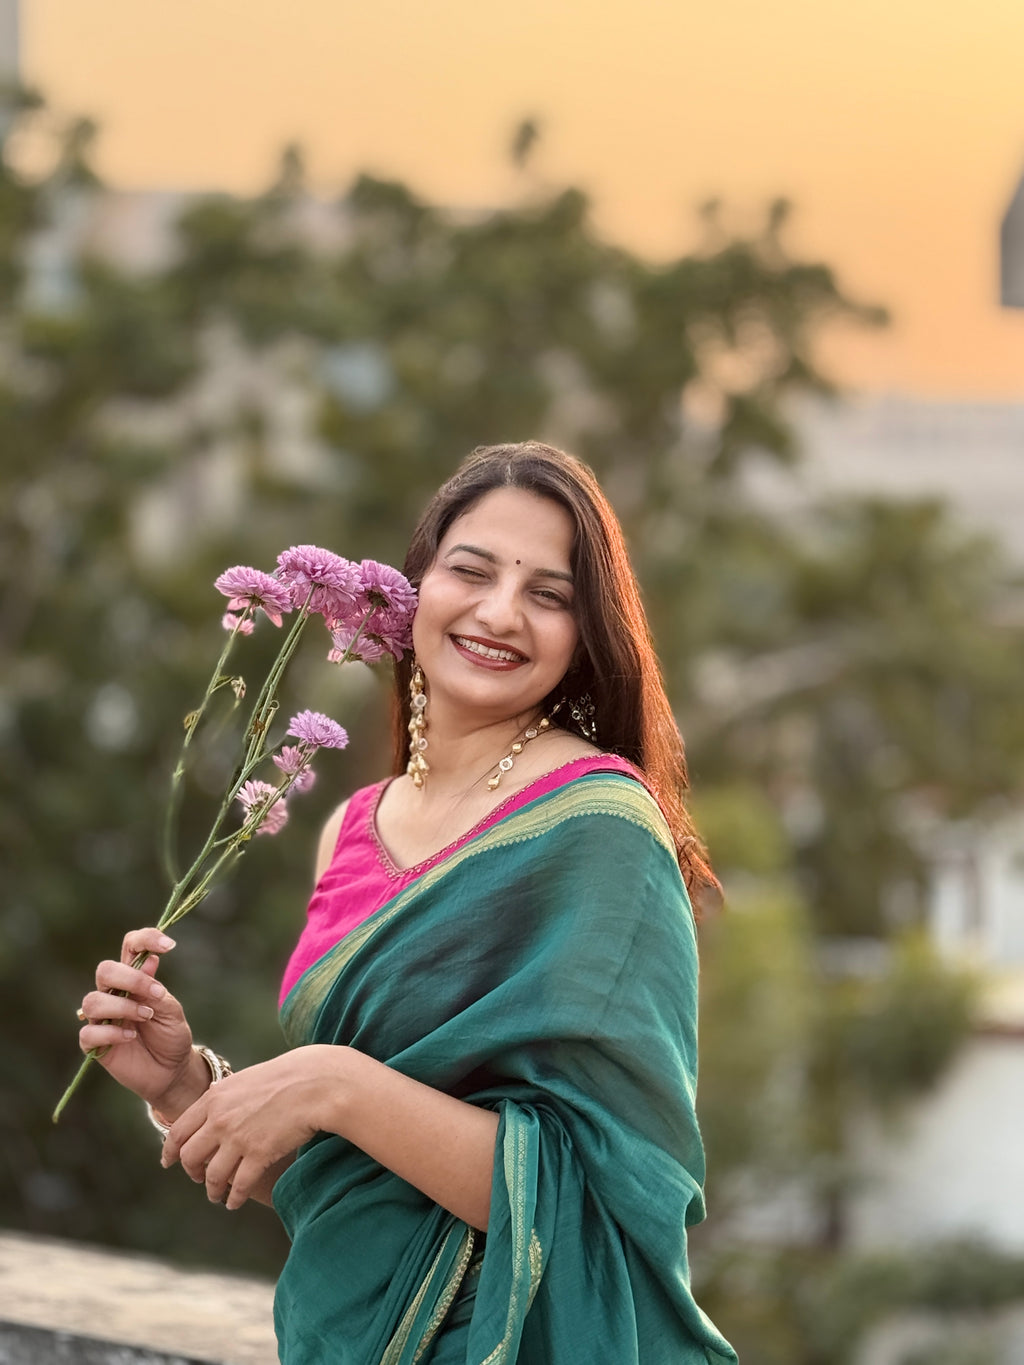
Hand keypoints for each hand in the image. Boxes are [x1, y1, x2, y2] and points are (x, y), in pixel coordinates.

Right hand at [78, 927, 195, 1110]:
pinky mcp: (95, 1044)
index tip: (169, 945)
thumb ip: (157, 991)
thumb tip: (150, 960)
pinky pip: (89, 1032)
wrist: (171, 1071)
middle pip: (105, 970)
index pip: (130, 947)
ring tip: (146, 1017)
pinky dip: (111, 1032)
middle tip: (154, 993)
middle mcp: (114, 994)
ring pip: (92, 1000)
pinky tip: (131, 1037)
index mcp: (135, 980)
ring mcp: (102, 1019)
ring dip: (122, 1006)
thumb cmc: (171, 1036)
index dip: (146, 939)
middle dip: (130, 977)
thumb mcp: (172, 1012)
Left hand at [161, 1047, 337, 1210]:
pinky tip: (234, 1202)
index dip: (170, 1150)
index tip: (168, 1161)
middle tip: (197, 1178)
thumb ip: (224, 1095)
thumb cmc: (286, 1077)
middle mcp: (220, 1119)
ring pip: (213, 1176)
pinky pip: (238, 1185)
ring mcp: (238, 1138)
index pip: (179, 1130)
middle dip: (192, 1172)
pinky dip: (233, 1198)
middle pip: (190, 1157)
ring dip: (212, 1190)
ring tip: (217, 1195)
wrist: (315, 1083)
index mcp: (215, 1098)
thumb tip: (209, 1102)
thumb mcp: (245, 1079)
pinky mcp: (259, 1155)